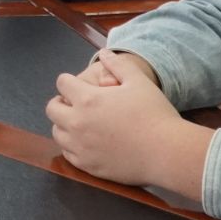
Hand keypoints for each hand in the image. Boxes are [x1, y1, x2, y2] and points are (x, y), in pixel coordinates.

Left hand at [47, 51, 208, 192]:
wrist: (167, 153)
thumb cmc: (155, 114)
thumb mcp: (139, 82)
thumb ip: (118, 65)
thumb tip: (103, 53)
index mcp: (87, 100)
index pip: (62, 84)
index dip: (68, 81)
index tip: (76, 85)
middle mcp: (77, 123)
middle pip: (52, 109)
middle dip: (60, 102)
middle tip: (74, 104)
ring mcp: (80, 147)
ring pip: (57, 133)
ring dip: (63, 125)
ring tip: (80, 123)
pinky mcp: (88, 166)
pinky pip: (68, 154)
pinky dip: (72, 146)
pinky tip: (85, 142)